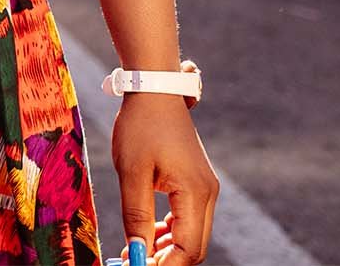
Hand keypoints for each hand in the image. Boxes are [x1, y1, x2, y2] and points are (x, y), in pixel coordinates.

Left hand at [114, 93, 217, 263]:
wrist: (155, 90)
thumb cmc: (141, 126)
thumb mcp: (132, 172)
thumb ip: (136, 216)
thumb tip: (137, 252)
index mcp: (195, 192)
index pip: (187, 248)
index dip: (164, 265)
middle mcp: (207, 193)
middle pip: (193, 246)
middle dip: (165, 260)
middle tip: (133, 262)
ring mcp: (205, 188)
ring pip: (192, 234)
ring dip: (166, 248)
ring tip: (134, 250)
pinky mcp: (196, 182)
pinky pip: (188, 218)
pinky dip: (170, 231)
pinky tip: (147, 232)